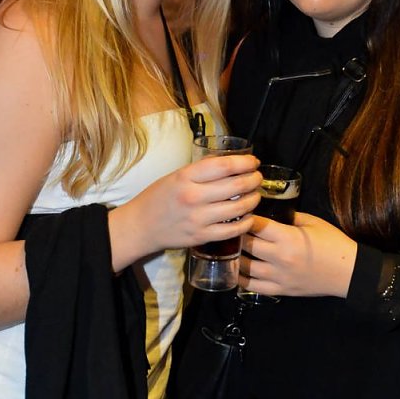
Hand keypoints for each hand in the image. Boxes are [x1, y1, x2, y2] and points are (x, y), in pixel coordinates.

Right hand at [109, 155, 260, 269]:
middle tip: (257, 178)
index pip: (223, 165)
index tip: (253, 162)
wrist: (141, 226)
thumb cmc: (158, 198)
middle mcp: (193, 197)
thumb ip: (201, 171)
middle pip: (236, 185)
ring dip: (253, 200)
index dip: (244, 162)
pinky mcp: (202, 236)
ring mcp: (198, 219)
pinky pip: (233, 230)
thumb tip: (229, 164)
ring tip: (256, 195)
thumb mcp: (176, 176)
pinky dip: (246, 222)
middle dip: (254, 180)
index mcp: (186, 177)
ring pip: (238, 208)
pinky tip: (249, 216)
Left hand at [238, 211, 356, 298]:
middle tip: (231, 229)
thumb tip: (272, 211)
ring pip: (244, 267)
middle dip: (237, 235)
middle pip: (246, 245)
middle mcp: (279, 258)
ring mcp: (278, 276)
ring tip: (229, 248)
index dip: (245, 218)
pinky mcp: (281, 290)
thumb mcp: (313, 222)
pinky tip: (237, 270)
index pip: (256, 225)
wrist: (349, 272)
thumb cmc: (333, 244)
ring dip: (234, 256)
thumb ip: (290, 216)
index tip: (239, 214)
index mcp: (288, 238)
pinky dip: (241, 279)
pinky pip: (253, 286)